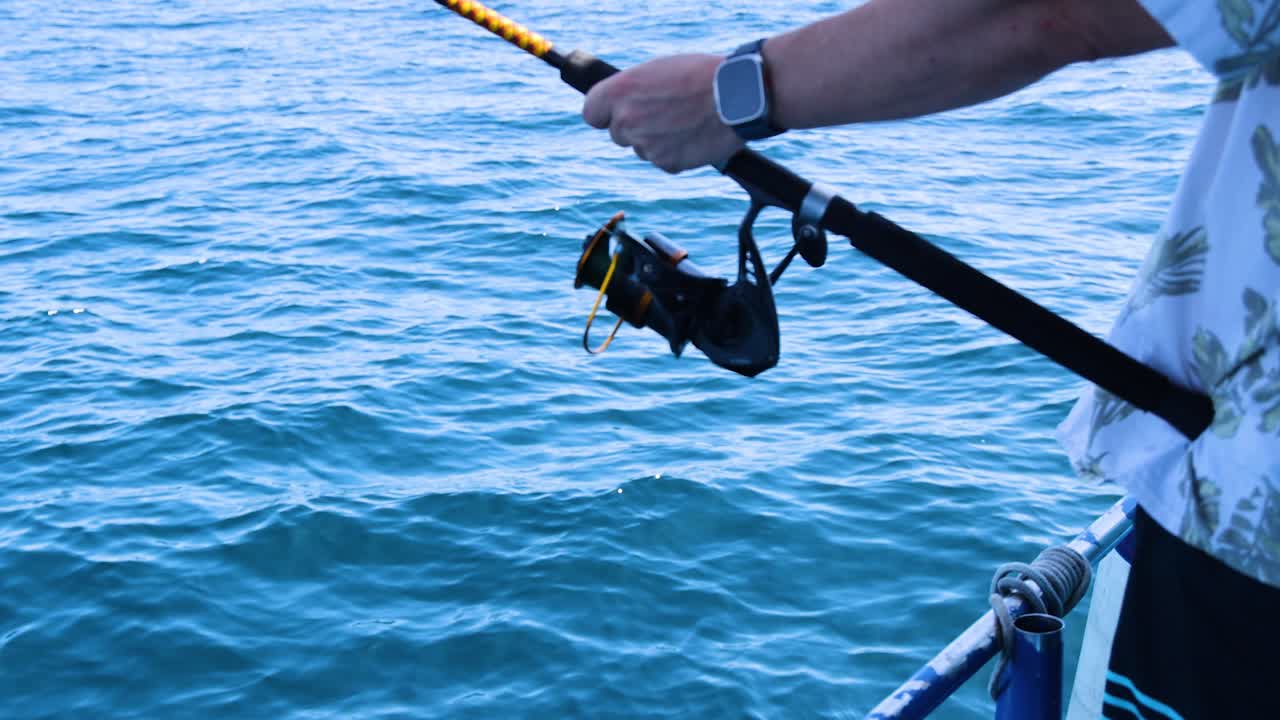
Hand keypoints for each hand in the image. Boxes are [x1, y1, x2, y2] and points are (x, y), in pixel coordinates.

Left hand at [582, 54, 743, 173]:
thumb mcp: (657, 71)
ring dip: (657, 140)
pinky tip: (693, 136)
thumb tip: (621, 106)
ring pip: (642, 149)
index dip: (604, 114)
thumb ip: (633, 90)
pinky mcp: (667, 164)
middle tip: (663, 114)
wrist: (737, 95)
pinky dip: (676, 153)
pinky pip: (663, 161)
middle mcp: (627, 119)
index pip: (591, 113)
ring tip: (685, 121)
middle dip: (635, 127)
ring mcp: (646, 145)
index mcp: (620, 91)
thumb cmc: (701, 74)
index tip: (613, 113)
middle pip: (617, 134)